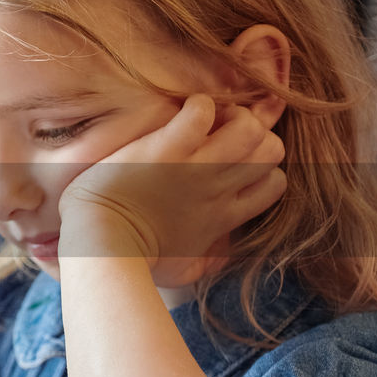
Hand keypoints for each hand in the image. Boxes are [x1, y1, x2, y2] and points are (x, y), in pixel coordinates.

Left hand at [58, 94, 285, 286]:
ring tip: (206, 118)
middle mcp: (218, 189)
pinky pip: (202, 112)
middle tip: (221, 132)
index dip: (261, 167)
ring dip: (232, 114)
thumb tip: (218, 257)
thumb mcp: (182, 270)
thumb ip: (207, 261)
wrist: (102, 248)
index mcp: (223, 216)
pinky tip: (181, 112)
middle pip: (272, 150)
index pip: (274, 184)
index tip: (233, 161)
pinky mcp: (167, 148)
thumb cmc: (136, 261)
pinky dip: (197, 105)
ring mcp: (196, 167)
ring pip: (249, 128)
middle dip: (255, 134)